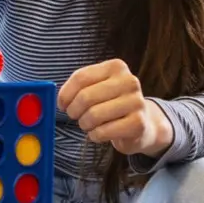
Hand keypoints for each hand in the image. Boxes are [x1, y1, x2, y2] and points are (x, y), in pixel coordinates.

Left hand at [57, 59, 173, 155]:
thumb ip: (78, 88)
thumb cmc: (112, 105)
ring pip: (94, 115)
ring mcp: (137, 102)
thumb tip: (60, 100)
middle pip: (86, 96)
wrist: (143, 124)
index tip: (62, 105)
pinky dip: (95, 135)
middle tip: (76, 117)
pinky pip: (103, 131)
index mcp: (117, 67)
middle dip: (74, 111)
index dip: (65, 94)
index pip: (81, 77)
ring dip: (85, 124)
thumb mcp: (98, 88)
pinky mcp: (138, 123)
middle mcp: (130, 81)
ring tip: (89, 125)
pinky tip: (99, 133)